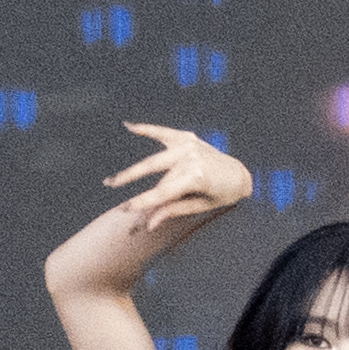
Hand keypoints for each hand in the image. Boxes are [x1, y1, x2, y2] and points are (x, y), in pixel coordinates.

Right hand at [107, 121, 251, 230]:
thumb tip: (149, 224)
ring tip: (112, 180)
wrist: (239, 174)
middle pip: (153, 173)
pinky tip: (129, 125)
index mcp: (196, 176)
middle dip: (129, 181)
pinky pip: (163, 132)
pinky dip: (147, 129)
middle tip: (109, 186)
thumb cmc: (221, 195)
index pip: (162, 192)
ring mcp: (189, 145)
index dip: (143, 202)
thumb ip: (173, 211)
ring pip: (154, 159)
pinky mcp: (187, 138)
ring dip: (133, 169)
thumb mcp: (199, 206)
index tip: (125, 209)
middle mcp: (190, 158)